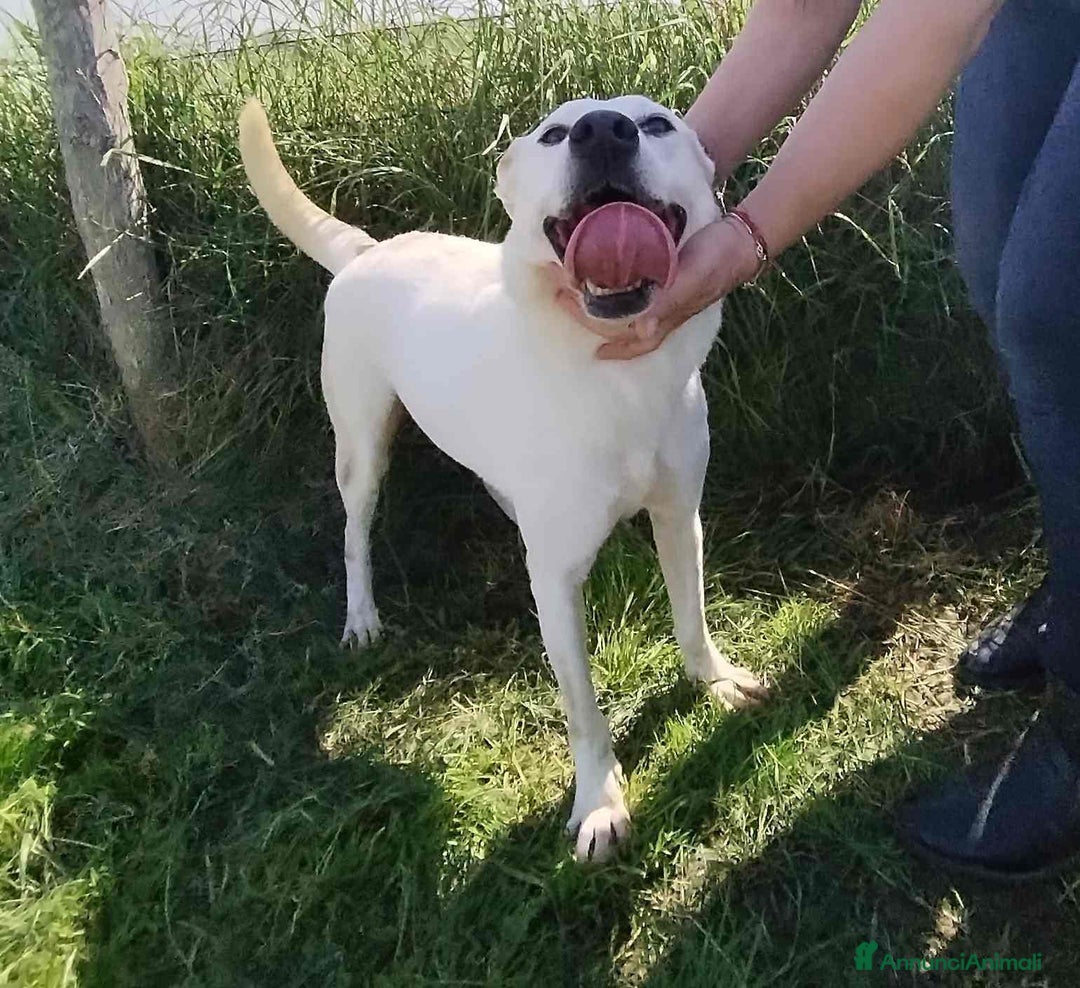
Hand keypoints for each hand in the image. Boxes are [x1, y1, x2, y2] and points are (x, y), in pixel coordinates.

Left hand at [544, 217, 761, 359]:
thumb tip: (641, 329)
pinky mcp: (664, 274)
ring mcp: (662, 293)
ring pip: (624, 308)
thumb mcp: (693, 279)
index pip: (634, 342)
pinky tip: (598, 276)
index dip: (612, 348)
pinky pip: (632, 288)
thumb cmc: (718, 259)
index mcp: (667, 316)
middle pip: (622, 326)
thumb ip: (670, 303)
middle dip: (589, 317)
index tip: (589, 349)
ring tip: (571, 289)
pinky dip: (612, 286)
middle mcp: (661, 309)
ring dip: (598, 303)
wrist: (740, 237)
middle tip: (562, 297)